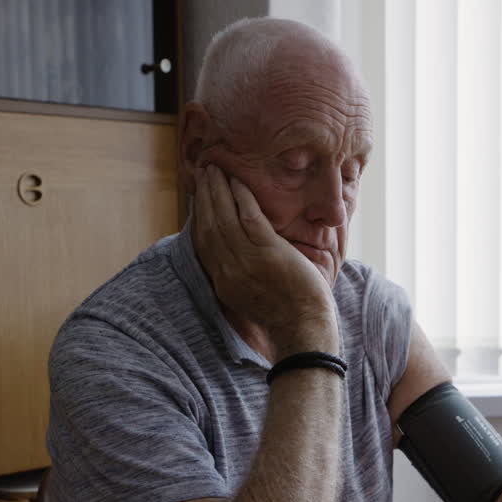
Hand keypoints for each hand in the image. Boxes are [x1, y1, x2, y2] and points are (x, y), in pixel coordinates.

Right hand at [193, 165, 337, 356]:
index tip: (199, 196)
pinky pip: (250, 218)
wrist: (303, 330)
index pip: (203, 241)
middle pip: (209, 224)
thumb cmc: (285, 316)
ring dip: (219, 190)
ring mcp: (247, 261)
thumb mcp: (250, 298)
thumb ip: (239, 276)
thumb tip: (236, 255)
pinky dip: (242, 197)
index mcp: (222, 282)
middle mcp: (228, 270)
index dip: (199, 215)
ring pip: (225, 217)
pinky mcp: (268, 253)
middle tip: (204, 172)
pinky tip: (239, 182)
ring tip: (217, 170)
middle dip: (205, 196)